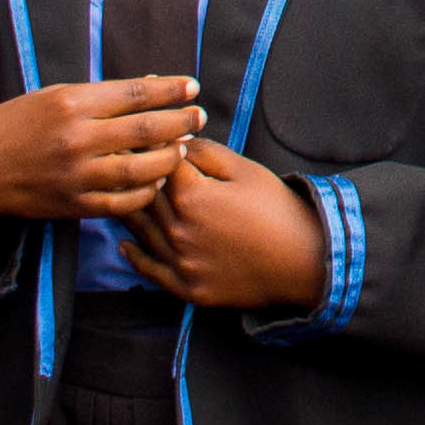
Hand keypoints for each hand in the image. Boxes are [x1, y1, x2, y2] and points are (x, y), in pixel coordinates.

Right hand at [0, 77, 201, 232]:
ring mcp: (77, 175)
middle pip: (147, 130)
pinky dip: (147, 192)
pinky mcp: (75, 204)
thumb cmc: (16, 125)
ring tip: (183, 149)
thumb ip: (99, 97)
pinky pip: (124, 202)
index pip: (136, 93)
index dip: (170, 90)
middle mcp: (77, 138)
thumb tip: (150, 88)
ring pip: (142, 170)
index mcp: (72, 103)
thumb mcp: (52, 97)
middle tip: (199, 117)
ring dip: (170, 159)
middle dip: (180, 122)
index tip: (192, 87)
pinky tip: (158, 181)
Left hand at [121, 136, 335, 311]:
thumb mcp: (246, 170)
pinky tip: (125, 244)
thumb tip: (176, 143)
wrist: (305, 262)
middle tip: (121, 162)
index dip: (150, 146)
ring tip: (119, 197)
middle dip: (133, 175)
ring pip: (140, 231)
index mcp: (191, 195)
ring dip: (127, 211)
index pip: (157, 164)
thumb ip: (206, 153)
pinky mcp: (186, 287)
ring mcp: (180, 262)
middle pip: (143, 196)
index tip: (141, 137)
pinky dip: (133, 256)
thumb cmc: (277, 210)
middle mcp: (177, 229)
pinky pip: (149, 271)